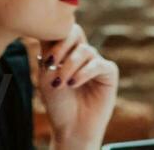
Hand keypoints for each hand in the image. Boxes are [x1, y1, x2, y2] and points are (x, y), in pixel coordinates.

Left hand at [36, 23, 118, 149]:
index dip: (52, 37)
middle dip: (61, 46)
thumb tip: (47, 26)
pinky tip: (73, 84)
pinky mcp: (109, 72)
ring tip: (60, 83)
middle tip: (51, 64)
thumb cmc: (57, 102)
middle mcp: (81, 52)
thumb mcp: (46, 74)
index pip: (61, 30)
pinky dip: (84, 73)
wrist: (70, 127)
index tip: (44, 59)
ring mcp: (96, 61)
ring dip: (69, 66)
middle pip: (75, 32)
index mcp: (65, 50)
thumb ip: (48, 50)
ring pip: (84, 50)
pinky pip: (98, 64)